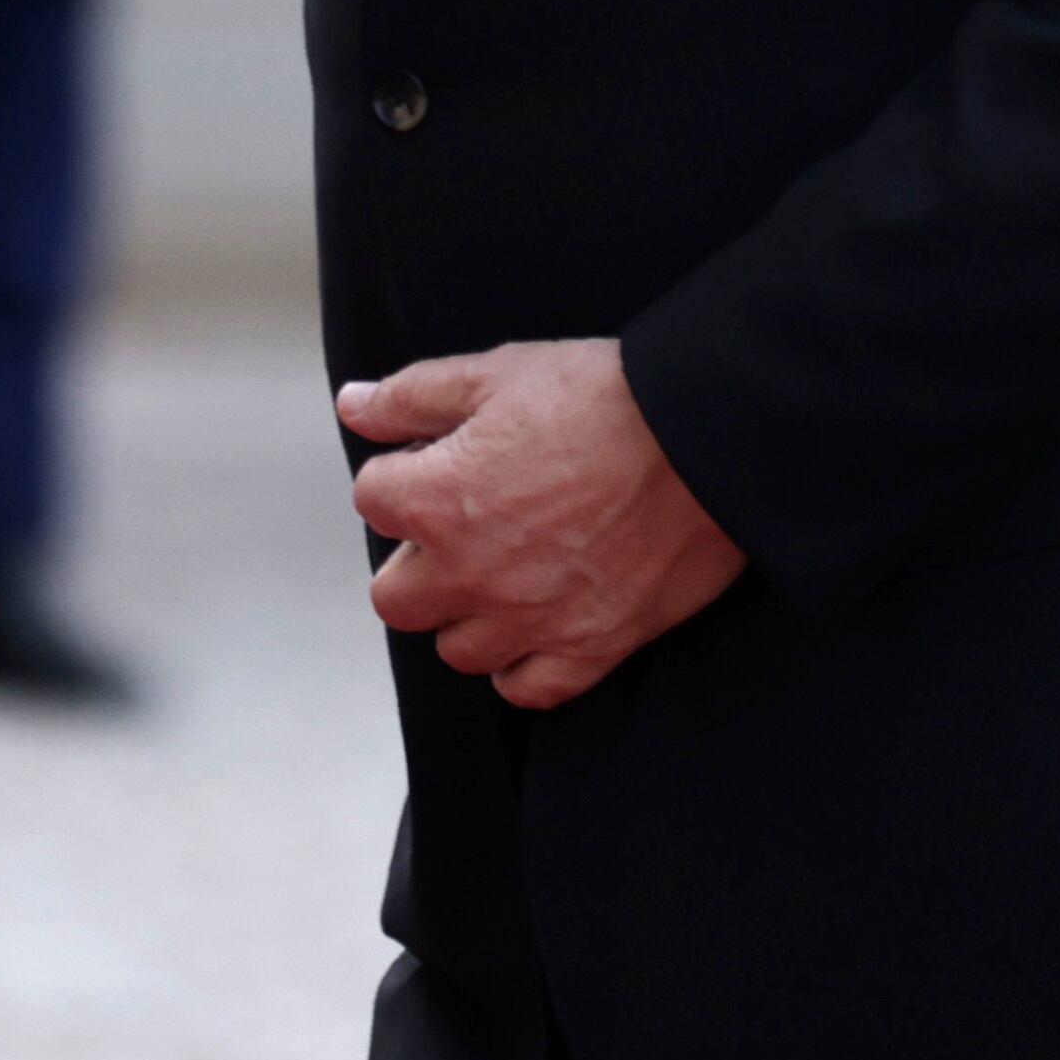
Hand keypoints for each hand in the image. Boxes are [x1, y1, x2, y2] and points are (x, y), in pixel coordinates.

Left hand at [343, 339, 745, 710]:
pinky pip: (526, 687)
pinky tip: (535, 625)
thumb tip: (352, 407)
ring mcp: (529, 619)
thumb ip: (412, 396)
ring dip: (466, 614)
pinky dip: (522, 664)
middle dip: (415, 560)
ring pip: (456, 648)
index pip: (372, 499)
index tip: (440, 460)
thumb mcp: (497, 373)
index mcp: (438, 499)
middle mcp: (471, 572)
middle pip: (394, 598)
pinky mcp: (589, 647)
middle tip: (460, 527)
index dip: (403, 473)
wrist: (707, 438)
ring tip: (502, 573)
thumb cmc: (605, 396)